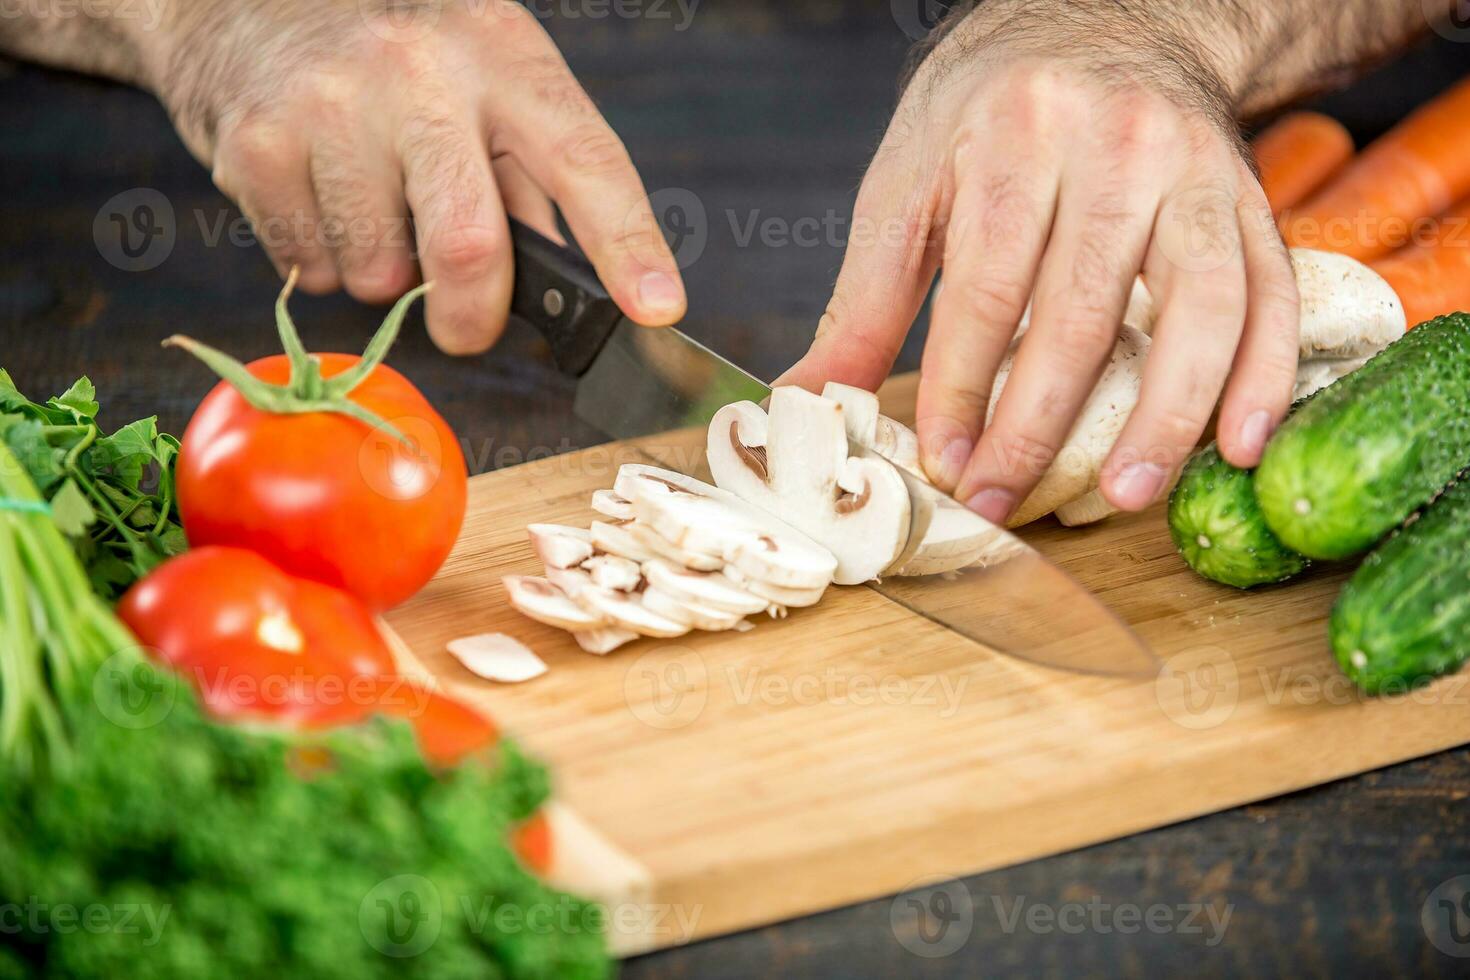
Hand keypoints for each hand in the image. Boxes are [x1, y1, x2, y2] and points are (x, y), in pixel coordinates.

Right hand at [147, 0, 683, 352]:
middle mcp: (420, 75)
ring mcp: (332, 108)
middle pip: (468, 245)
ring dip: (386, 275)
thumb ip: (531, 174)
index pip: (584, 162)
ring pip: (380, 273)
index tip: (657, 308)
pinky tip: (321, 196)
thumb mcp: (484, 74)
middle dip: (473, 316)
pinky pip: (311, 269)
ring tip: (372, 207)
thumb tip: (580, 282)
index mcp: (502, 57)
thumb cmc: (396, 48)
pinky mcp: (259, 147)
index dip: (626, 245)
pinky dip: (324, 260)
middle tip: (466, 327)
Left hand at [779, 1, 1299, 521]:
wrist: (1107, 16)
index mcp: (1015, 136)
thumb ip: (866, 298)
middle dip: (1037, 423)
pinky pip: (1270, 294)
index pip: (987, 287)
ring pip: (1196, 309)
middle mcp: (1116, 147)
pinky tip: (1236, 446)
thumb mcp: (910, 178)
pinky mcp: (1247, 199)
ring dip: (1164, 416)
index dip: (964, 387)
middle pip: (1081, 309)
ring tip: (1125, 496)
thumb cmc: (993, 105)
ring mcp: (1195, 172)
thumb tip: (808, 397)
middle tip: (1004, 501)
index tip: (944, 463)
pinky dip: (1263, 377)